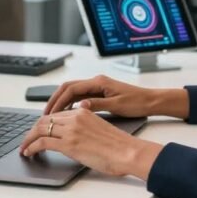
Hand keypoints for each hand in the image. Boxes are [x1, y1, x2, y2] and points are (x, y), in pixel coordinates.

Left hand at [19, 108, 163, 178]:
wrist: (128, 152)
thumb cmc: (119, 145)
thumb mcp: (100, 127)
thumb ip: (87, 124)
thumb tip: (78, 129)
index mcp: (83, 112)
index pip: (56, 114)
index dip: (43, 123)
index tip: (37, 131)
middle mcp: (75, 117)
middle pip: (44, 120)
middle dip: (32, 131)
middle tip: (26, 140)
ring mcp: (71, 130)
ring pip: (40, 129)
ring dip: (28, 139)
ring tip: (24, 148)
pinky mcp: (69, 144)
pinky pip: (42, 142)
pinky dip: (31, 147)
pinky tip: (28, 152)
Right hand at [44, 75, 177, 117]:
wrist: (151, 101)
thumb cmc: (137, 102)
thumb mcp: (116, 106)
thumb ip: (97, 105)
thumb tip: (80, 106)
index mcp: (98, 82)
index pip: (71, 88)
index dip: (58, 100)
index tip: (50, 112)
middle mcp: (96, 82)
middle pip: (68, 88)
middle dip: (55, 100)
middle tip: (45, 114)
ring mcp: (97, 87)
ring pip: (73, 92)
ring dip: (62, 102)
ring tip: (53, 116)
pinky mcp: (100, 93)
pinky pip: (80, 96)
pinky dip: (71, 104)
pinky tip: (68, 114)